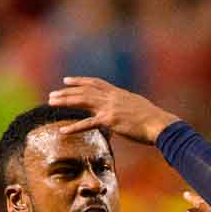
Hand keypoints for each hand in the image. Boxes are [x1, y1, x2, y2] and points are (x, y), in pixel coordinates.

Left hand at [47, 76, 179, 144]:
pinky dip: (74, 128)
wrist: (160, 124)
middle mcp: (111, 97)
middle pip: (84, 91)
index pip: (95, 83)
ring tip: (51, 103)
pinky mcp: (110, 121)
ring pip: (82, 101)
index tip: (67, 80)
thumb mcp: (139, 106)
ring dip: (65, 102)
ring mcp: (109, 108)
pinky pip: (88, 124)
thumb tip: (124, 109)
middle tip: (52, 95)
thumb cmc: (154, 119)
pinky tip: (63, 131)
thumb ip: (127, 105)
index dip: (80, 81)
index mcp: (118, 93)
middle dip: (66, 92)